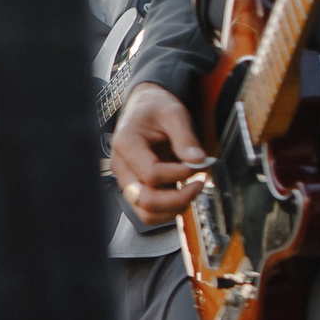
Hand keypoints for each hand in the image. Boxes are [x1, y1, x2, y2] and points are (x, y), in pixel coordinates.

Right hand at [108, 83, 210, 225]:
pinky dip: (168, 210)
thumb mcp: (174, 114)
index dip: (178, 174)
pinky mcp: (135, 189)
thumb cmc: (155, 108)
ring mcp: (126, 180)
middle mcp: (121, 166)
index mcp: (126, 144)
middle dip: (177, 198)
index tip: (197, 165)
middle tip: (199, 184)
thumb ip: (185, 138)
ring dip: (173, 208)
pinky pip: (148, 212)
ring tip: (192, 191)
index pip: (151, 174)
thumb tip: (198, 161)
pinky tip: (182, 194)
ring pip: (146, 213)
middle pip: (145, 199)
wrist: (145, 107)